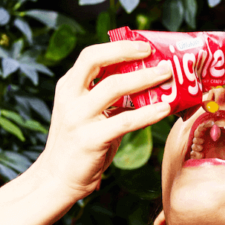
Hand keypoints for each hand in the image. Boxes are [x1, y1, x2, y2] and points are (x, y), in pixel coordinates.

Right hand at [34, 40, 172, 201]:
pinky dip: (148, 113)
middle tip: (155, 54)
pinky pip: (125, 120)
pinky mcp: (90, 139)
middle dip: (128, 52)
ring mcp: (78, 118)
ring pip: (115, 87)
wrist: (57, 179)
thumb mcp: (88, 115)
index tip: (143, 46)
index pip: (91, 55)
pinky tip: (164, 109)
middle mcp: (70, 98)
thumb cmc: (80, 146)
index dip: (118, 47)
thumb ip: (110, 100)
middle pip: (97, 60)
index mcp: (68, 87)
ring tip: (167, 76)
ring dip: (145, 78)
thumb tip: (147, 84)